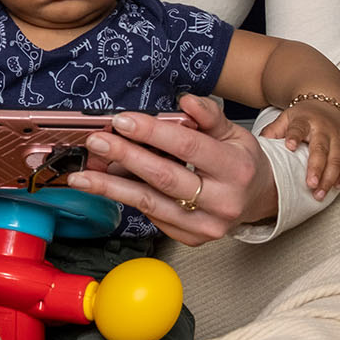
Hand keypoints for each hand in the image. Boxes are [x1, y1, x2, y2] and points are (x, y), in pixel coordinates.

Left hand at [67, 94, 276, 244]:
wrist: (257, 199)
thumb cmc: (239, 161)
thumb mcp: (232, 132)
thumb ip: (208, 115)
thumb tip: (186, 101)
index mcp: (236, 169)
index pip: (188, 147)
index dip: (153, 132)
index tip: (122, 121)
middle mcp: (223, 202)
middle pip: (164, 178)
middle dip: (125, 157)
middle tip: (97, 142)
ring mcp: (206, 226)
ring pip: (150, 203)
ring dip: (111, 187)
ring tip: (82, 176)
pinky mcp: (190, 238)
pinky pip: (151, 215)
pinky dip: (125, 198)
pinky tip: (104, 184)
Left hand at [260, 104, 339, 197]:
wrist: (327, 104)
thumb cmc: (303, 116)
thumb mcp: (285, 118)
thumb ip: (273, 131)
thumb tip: (260, 144)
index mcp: (304, 120)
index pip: (298, 128)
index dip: (294, 137)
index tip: (289, 146)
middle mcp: (324, 128)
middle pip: (321, 149)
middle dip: (317, 169)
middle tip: (310, 185)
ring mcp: (339, 136)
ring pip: (338, 159)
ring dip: (330, 178)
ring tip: (320, 193)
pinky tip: (337, 187)